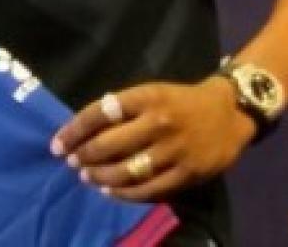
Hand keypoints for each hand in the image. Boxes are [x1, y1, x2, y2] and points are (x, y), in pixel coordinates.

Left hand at [51, 78, 254, 201]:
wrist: (230, 113)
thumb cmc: (181, 102)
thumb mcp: (152, 93)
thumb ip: (122, 109)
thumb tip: (84, 130)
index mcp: (146, 97)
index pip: (100, 113)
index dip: (74, 130)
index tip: (57, 144)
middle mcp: (158, 122)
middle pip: (109, 144)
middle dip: (83, 156)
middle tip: (71, 163)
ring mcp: (174, 150)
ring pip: (126, 170)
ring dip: (101, 177)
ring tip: (87, 177)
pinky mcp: (187, 173)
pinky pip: (149, 189)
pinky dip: (125, 194)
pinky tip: (111, 192)